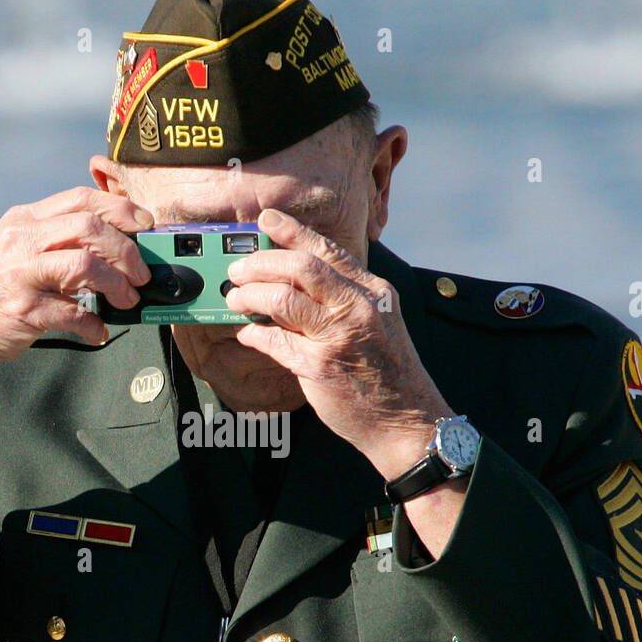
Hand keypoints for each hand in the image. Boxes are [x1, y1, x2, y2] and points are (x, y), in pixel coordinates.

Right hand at [0, 187, 151, 452]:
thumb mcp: (18, 249)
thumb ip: (57, 239)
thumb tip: (116, 246)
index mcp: (24, 220)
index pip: (80, 199)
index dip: (120, 208)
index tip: (146, 224)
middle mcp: (21, 241)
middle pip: (89, 227)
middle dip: (127, 250)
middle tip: (142, 274)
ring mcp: (20, 274)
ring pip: (85, 264)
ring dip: (117, 284)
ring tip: (128, 301)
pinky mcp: (23, 310)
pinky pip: (73, 313)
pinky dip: (93, 324)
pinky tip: (98, 330)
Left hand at [223, 208, 452, 478]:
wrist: (406, 420)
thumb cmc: (386, 373)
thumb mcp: (376, 322)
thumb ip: (341, 300)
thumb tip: (291, 284)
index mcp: (373, 291)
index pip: (327, 251)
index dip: (292, 231)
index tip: (266, 221)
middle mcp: (359, 306)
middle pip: (300, 267)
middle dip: (261, 263)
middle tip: (238, 270)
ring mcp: (340, 335)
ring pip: (283, 298)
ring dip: (251, 295)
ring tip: (235, 298)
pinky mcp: (321, 366)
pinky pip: (275, 341)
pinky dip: (255, 334)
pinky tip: (247, 333)